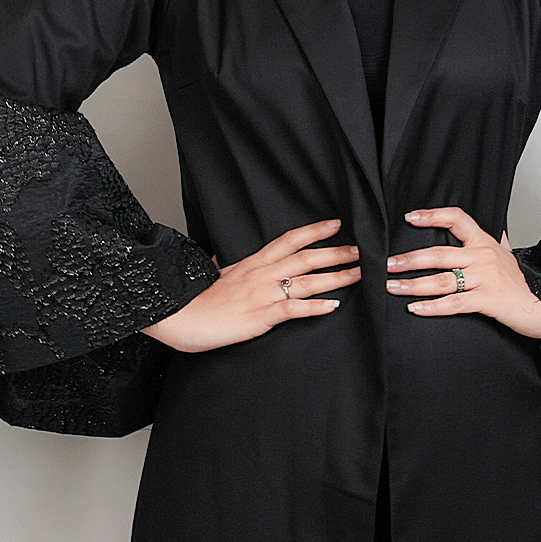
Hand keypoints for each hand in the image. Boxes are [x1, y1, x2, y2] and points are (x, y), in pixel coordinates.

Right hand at [141, 219, 358, 352]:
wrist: (181, 315)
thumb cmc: (194, 298)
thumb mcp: (217, 274)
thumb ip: (230, 268)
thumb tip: (227, 262)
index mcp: (252, 262)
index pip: (289, 240)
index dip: (314, 231)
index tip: (335, 224)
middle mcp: (262, 274)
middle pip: (306, 257)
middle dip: (335, 253)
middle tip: (359, 250)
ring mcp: (263, 294)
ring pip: (307, 282)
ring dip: (335, 278)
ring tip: (357, 275)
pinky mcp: (261, 316)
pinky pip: (294, 310)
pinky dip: (316, 308)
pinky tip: (333, 306)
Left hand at [385, 207, 540, 338]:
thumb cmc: (527, 284)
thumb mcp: (511, 256)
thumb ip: (499, 242)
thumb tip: (498, 228)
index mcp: (486, 243)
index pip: (458, 219)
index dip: (433, 216)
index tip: (410, 217)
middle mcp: (484, 257)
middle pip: (440, 253)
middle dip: (410, 258)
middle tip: (388, 263)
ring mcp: (486, 278)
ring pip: (442, 279)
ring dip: (413, 284)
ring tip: (393, 286)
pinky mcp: (488, 300)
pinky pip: (454, 303)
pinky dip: (432, 307)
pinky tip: (415, 308)